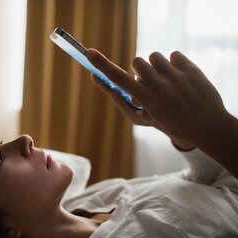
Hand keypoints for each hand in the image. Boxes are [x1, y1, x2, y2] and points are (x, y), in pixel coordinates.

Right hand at [87, 49, 229, 146]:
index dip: (102, 65)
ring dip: (156, 66)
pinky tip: (180, 77)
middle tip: (150, 82)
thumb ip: (129, 102)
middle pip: (137, 61)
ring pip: (154, 56)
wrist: (206, 126)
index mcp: (145, 99)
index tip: (89, 53)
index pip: (118, 79)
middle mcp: (158, 86)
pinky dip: (174, 63)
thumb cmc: (170, 123)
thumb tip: (116, 87)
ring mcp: (176, 77)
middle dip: (139, 69)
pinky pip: (173, 55)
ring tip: (166, 81)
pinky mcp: (190, 69)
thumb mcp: (145, 118)